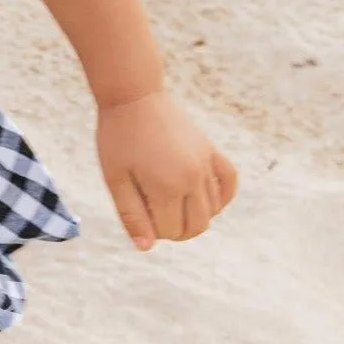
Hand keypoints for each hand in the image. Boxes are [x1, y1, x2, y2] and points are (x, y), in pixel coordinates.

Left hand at [96, 90, 238, 250]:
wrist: (133, 95)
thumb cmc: (117, 136)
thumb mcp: (115, 177)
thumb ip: (131, 214)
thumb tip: (146, 248)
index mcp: (167, 187)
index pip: (170, 231)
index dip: (152, 230)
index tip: (136, 212)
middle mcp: (194, 179)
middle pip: (196, 227)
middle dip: (174, 230)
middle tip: (152, 214)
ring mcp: (206, 165)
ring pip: (211, 210)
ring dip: (193, 216)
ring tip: (167, 202)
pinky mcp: (212, 151)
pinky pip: (228, 183)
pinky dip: (221, 198)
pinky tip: (204, 200)